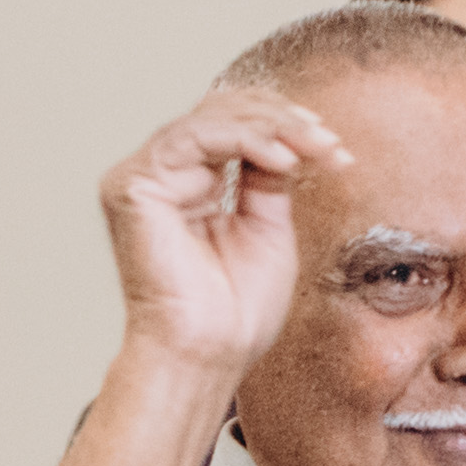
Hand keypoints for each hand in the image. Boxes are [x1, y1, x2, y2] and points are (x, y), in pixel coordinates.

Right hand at [102, 93, 345, 385]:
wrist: (211, 352)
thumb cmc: (235, 310)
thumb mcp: (267, 224)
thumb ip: (267, 176)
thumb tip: (286, 135)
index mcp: (184, 185)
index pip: (229, 126)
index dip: (281, 125)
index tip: (332, 146)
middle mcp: (158, 176)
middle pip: (220, 112)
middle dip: (283, 121)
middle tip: (328, 142)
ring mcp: (141, 178)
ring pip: (211, 118)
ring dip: (273, 127)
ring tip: (313, 147)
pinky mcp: (133, 186)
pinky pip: (195, 137)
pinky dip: (246, 140)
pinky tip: (283, 159)